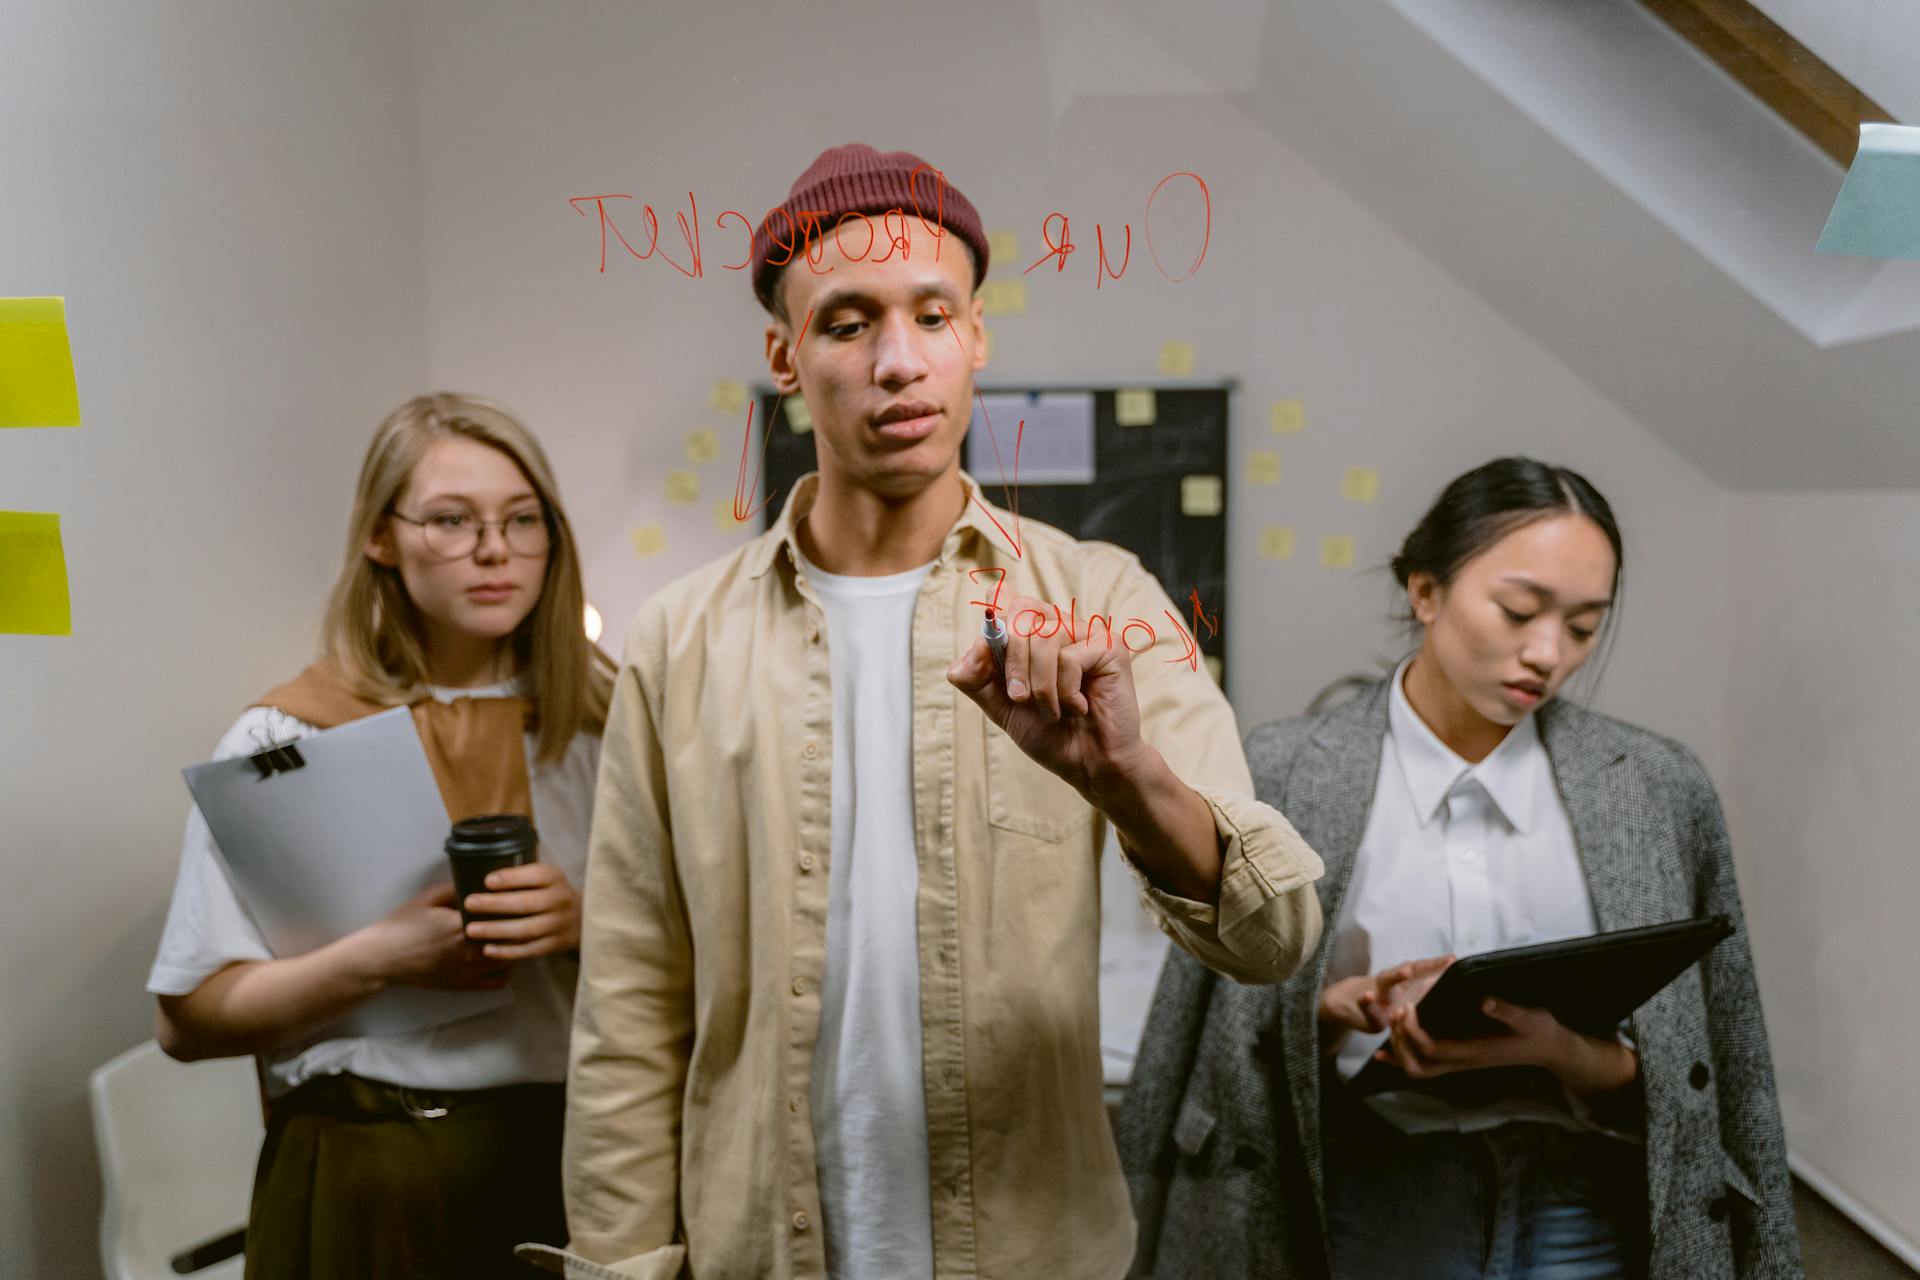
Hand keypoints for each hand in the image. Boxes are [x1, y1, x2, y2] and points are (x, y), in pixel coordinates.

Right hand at [356, 883, 507, 990]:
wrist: (384, 958)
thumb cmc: (404, 924)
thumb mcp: (428, 898)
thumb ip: (456, 887)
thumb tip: (481, 880)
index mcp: (462, 925)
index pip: (502, 915)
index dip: (514, 907)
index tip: (518, 899)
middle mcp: (470, 950)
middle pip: (511, 939)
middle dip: (518, 927)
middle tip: (522, 916)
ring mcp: (469, 971)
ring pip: (509, 960)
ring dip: (515, 948)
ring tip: (514, 936)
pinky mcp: (464, 986)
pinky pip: (498, 981)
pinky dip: (505, 970)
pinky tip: (501, 957)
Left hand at [461, 861, 581, 960]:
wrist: (583, 917)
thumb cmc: (549, 892)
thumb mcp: (544, 877)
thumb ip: (521, 875)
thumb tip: (477, 873)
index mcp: (555, 877)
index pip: (536, 875)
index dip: (512, 878)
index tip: (487, 881)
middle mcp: (560, 899)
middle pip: (528, 903)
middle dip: (496, 904)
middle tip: (469, 903)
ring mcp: (559, 924)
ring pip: (527, 929)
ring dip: (497, 930)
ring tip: (471, 929)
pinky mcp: (556, 944)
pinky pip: (530, 949)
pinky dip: (508, 951)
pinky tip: (488, 949)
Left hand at [946, 594, 1151, 794]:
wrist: (1088, 765)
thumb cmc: (1048, 733)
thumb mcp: (1000, 706)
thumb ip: (977, 678)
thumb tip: (973, 648)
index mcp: (1032, 632)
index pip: (1004, 596)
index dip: (992, 618)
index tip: (987, 652)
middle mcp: (1059, 624)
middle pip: (1021, 613)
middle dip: (1012, 662)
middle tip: (1019, 698)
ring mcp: (1087, 632)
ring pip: (1046, 636)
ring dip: (1041, 686)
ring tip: (1052, 712)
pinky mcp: (1110, 646)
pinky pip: (1070, 657)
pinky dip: (1065, 693)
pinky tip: (1079, 707)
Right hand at [1318, 955, 1454, 1051]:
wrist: (1339, 1006)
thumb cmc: (1375, 1002)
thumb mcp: (1396, 996)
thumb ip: (1413, 989)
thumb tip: (1437, 980)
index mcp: (1401, 983)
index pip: (1422, 971)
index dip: (1438, 965)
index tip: (1455, 958)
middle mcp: (1390, 984)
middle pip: (1410, 972)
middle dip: (1428, 966)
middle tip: (1446, 962)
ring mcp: (1377, 995)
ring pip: (1386, 982)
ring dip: (1396, 976)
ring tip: (1405, 970)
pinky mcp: (1366, 1012)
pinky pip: (1365, 1006)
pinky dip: (1366, 1001)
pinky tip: (1368, 995)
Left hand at [1374, 996, 1639, 1097]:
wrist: (1550, 1049)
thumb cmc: (1540, 1031)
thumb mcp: (1529, 1017)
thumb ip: (1507, 1010)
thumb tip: (1484, 1000)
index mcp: (1474, 1051)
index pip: (1433, 1049)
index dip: (1414, 1031)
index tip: (1407, 1007)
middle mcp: (1462, 1061)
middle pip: (1418, 1065)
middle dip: (1401, 1041)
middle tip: (1397, 1011)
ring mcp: (1460, 1062)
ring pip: (1419, 1068)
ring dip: (1400, 1048)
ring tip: (1393, 1020)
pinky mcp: (1460, 1057)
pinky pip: (1426, 1063)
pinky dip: (1403, 1056)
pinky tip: (1385, 1050)